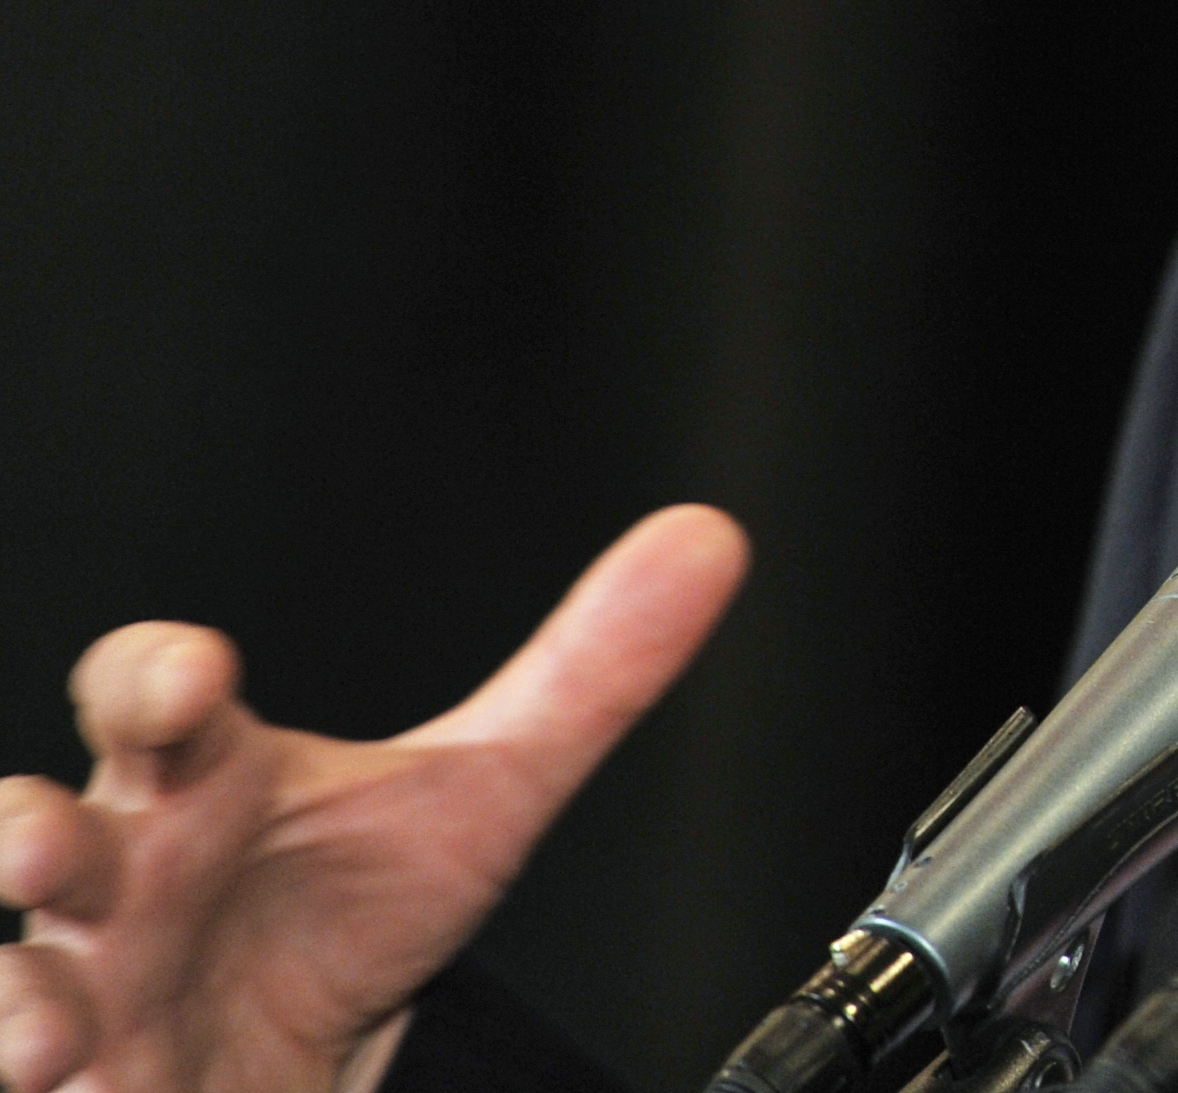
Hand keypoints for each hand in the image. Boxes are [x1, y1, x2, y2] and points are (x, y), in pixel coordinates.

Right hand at [0, 508, 747, 1092]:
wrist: (295, 1061)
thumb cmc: (349, 910)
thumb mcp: (480, 799)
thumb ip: (586, 675)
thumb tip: (707, 541)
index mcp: (205, 777)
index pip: (151, 695)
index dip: (158, 676)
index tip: (197, 675)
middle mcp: (118, 878)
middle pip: (36, 833)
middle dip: (26, 834)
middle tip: (40, 845)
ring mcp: (83, 989)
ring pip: (11, 986)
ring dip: (15, 1004)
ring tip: (53, 1032)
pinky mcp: (79, 1090)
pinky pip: (31, 1090)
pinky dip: (45, 1087)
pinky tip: (73, 1088)